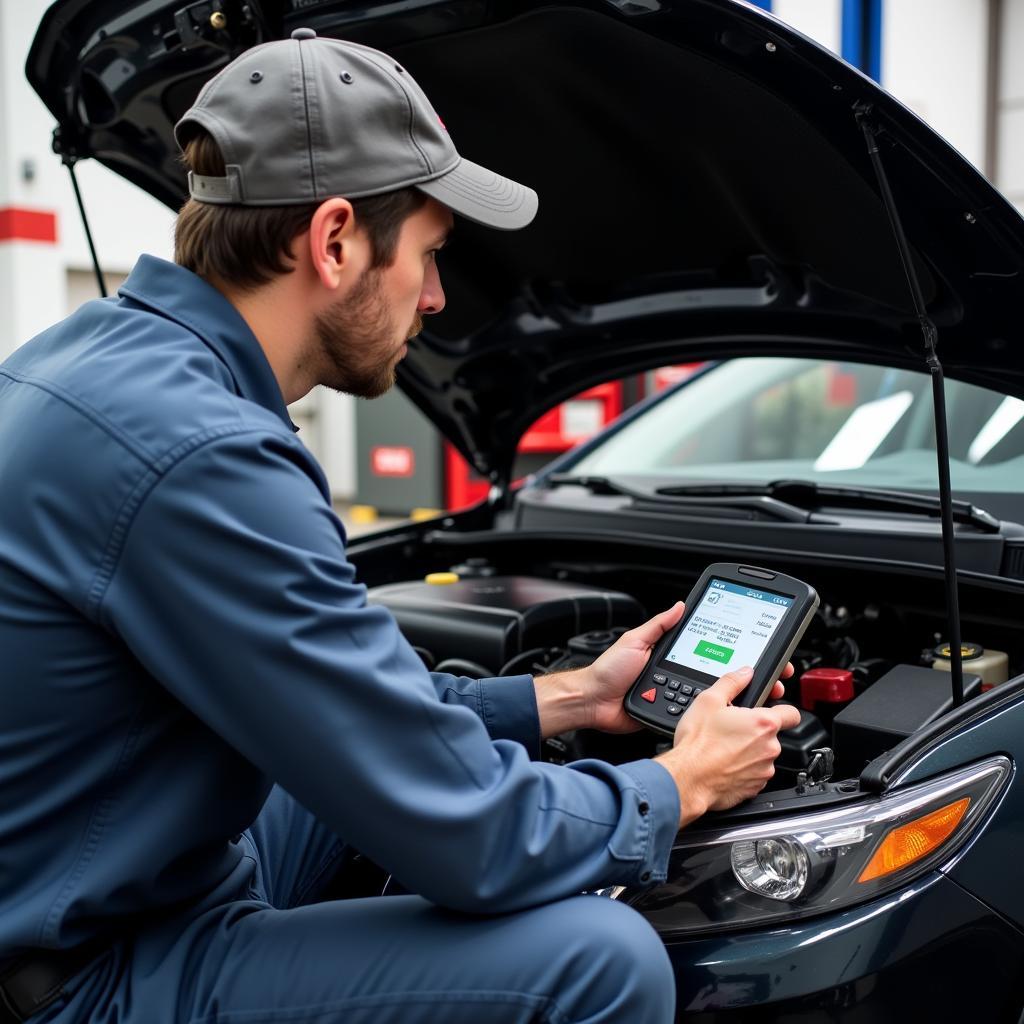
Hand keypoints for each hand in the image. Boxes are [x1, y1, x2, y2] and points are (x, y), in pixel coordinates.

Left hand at [533, 603, 687, 737]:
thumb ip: (658, 625)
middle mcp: (663, 673)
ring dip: (687, 693)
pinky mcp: (660, 711)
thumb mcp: (634, 641)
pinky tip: (679, 706)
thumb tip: (679, 607)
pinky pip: (677, 711)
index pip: (687, 647)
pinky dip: (679, 709)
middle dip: (697, 672)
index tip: (717, 641)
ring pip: (688, 693)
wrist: (593, 700)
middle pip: (691, 671)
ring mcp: (662, 693)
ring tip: (681, 688)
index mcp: (659, 653)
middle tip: (701, 670)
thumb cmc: (608, 670)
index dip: (701, 644)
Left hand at [582, 603, 790, 733]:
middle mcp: (678, 675)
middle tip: (770, 675)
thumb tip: (680, 605)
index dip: (730, 649)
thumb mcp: (635, 640)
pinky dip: (712, 717)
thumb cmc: (608, 671)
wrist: (593, 702)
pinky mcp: (671, 716)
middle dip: (745, 677)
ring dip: (734, 699)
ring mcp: (676, 696)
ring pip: (712, 699)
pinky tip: (732, 715)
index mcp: (672, 656)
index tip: (756, 648)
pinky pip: (695, 716)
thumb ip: (659, 625)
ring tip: (760, 695)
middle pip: (718, 676)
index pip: (708, 648)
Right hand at [656, 665, 801, 826]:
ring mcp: (764, 770)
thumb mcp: (709, 701)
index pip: (792, 713)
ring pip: (763, 755)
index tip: (772, 711)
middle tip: (733, 729)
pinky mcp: (755, 788)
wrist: (688, 778)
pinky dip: (744, 769)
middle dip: (756, 732)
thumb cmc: (698, 743)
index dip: (782, 710)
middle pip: (772, 735)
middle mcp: (770, 748)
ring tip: (725, 747)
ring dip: (750, 751)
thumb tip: (744, 673)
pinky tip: (725, 763)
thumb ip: (732, 683)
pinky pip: (755, 774)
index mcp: (763, 723)